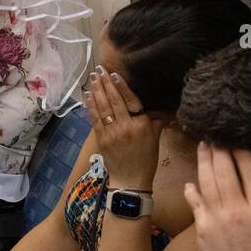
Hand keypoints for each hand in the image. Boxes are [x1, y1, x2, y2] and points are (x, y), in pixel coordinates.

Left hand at [83, 67, 162, 187]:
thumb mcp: (155, 139)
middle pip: (114, 101)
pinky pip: (95, 119)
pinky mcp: (101, 139)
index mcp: (142, 125)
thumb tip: (163, 109)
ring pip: (103, 108)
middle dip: (106, 84)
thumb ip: (156, 122)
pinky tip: (88, 95)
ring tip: (93, 78)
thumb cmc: (146, 160)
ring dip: (97, 91)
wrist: (131, 180)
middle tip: (100, 70)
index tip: (114, 74)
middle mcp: (126, 127)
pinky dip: (90, 106)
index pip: (131, 101)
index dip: (122, 87)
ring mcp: (112, 133)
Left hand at [184, 144, 250, 250]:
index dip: (242, 155)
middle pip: (226, 173)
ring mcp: (217, 217)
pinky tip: (191, 180)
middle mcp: (238, 209)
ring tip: (202, 147)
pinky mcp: (201, 226)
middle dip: (219, 151)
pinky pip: (195, 202)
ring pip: (208, 182)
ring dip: (204, 162)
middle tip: (214, 136)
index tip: (236, 141)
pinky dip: (192, 189)